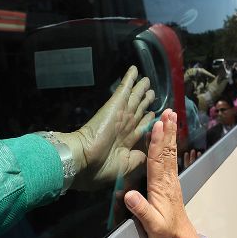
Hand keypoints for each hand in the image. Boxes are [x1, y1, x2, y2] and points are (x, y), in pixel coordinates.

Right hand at [62, 66, 155, 189]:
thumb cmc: (101, 168)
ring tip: (147, 81)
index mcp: (125, 142)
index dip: (147, 120)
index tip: (153, 114)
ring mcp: (120, 114)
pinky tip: (134, 70)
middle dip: (145, 102)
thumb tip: (146, 152)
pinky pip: (125, 89)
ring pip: (134, 98)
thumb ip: (138, 158)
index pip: (139, 128)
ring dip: (141, 89)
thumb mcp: (125, 166)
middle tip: (152, 93)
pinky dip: (129, 79)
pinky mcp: (115, 105)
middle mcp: (124, 127)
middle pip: (137, 111)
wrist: (83, 161)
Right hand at [124, 109, 200, 237]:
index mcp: (161, 187)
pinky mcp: (172, 182)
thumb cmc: (165, 232)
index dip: (156, 143)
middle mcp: (168, 180)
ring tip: (171, 117)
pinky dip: (169, 144)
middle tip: (168, 112)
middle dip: (167, 131)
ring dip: (170, 134)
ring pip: (171, 153)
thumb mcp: (152, 224)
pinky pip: (170, 158)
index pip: (158, 161)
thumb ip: (141, 210)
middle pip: (167, 151)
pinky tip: (169, 137)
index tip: (156, 126)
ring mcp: (172, 180)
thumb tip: (128, 195)